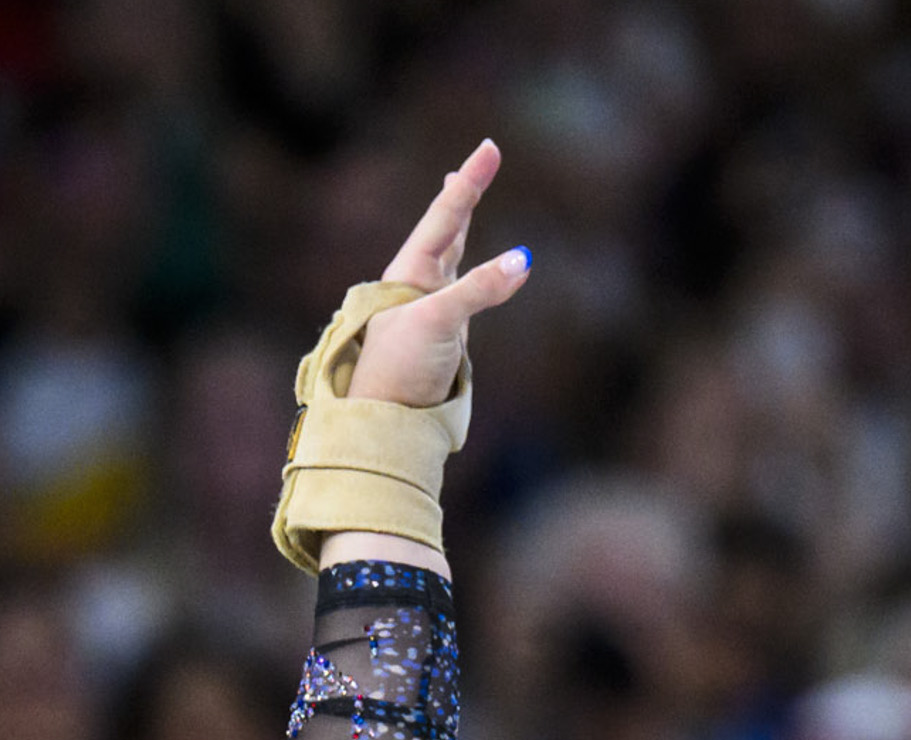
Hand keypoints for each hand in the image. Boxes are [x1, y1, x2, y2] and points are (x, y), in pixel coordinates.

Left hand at [349, 141, 531, 410]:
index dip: (468, 181)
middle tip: (481, 158)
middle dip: (464, 193)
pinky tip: (493, 270)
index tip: (489, 147)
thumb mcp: (441, 321)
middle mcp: (418, 282)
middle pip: (447, 225)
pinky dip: (483, 271)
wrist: (385, 419)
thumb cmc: (400, 367)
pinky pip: (469, 289)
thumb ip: (481, 288)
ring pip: (453, 254)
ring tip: (463, 195)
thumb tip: (525, 259)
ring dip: (461, 224)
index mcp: (409, 271)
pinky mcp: (446, 332)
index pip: (446, 215)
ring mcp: (432, 306)